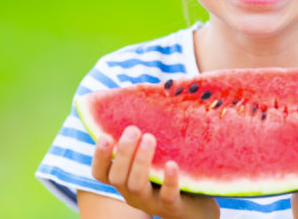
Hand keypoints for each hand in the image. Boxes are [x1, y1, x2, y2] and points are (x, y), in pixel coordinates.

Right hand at [91, 126, 219, 218]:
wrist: (198, 206)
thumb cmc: (172, 173)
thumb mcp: (155, 157)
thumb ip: (144, 136)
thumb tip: (143, 90)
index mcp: (125, 179)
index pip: (101, 173)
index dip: (99, 156)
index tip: (105, 136)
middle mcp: (133, 193)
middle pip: (117, 177)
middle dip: (123, 152)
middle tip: (133, 130)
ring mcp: (151, 202)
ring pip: (136, 185)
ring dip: (140, 161)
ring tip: (150, 138)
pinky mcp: (173, 207)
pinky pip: (167, 196)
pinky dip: (168, 180)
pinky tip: (172, 164)